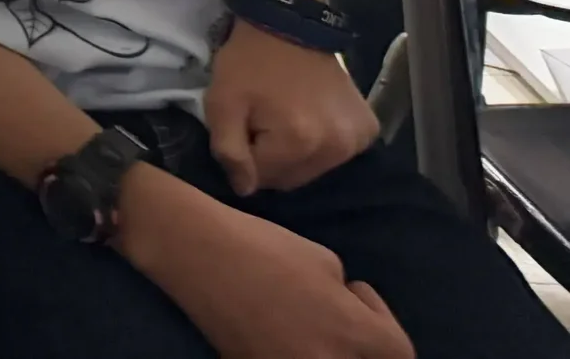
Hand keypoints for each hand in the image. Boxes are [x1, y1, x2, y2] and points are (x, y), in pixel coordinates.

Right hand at [120, 169, 411, 357]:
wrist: (194, 252)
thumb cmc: (262, 245)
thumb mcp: (323, 260)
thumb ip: (347, 300)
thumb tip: (346, 312)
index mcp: (351, 331)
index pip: (400, 353)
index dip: (384, 320)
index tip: (356, 293)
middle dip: (360, 346)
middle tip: (338, 318)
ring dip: (326, 349)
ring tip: (309, 326)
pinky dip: (289, 350)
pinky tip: (278, 330)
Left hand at [205, 19, 379, 194]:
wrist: (289, 24)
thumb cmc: (249, 63)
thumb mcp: (221, 102)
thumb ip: (229, 151)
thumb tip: (245, 189)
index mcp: (299, 143)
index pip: (262, 179)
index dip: (245, 156)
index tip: (243, 128)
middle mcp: (336, 148)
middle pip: (292, 179)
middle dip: (271, 159)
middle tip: (262, 122)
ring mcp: (357, 140)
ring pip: (314, 170)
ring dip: (296, 155)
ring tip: (285, 118)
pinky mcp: (368, 130)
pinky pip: (337, 155)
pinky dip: (321, 144)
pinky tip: (309, 118)